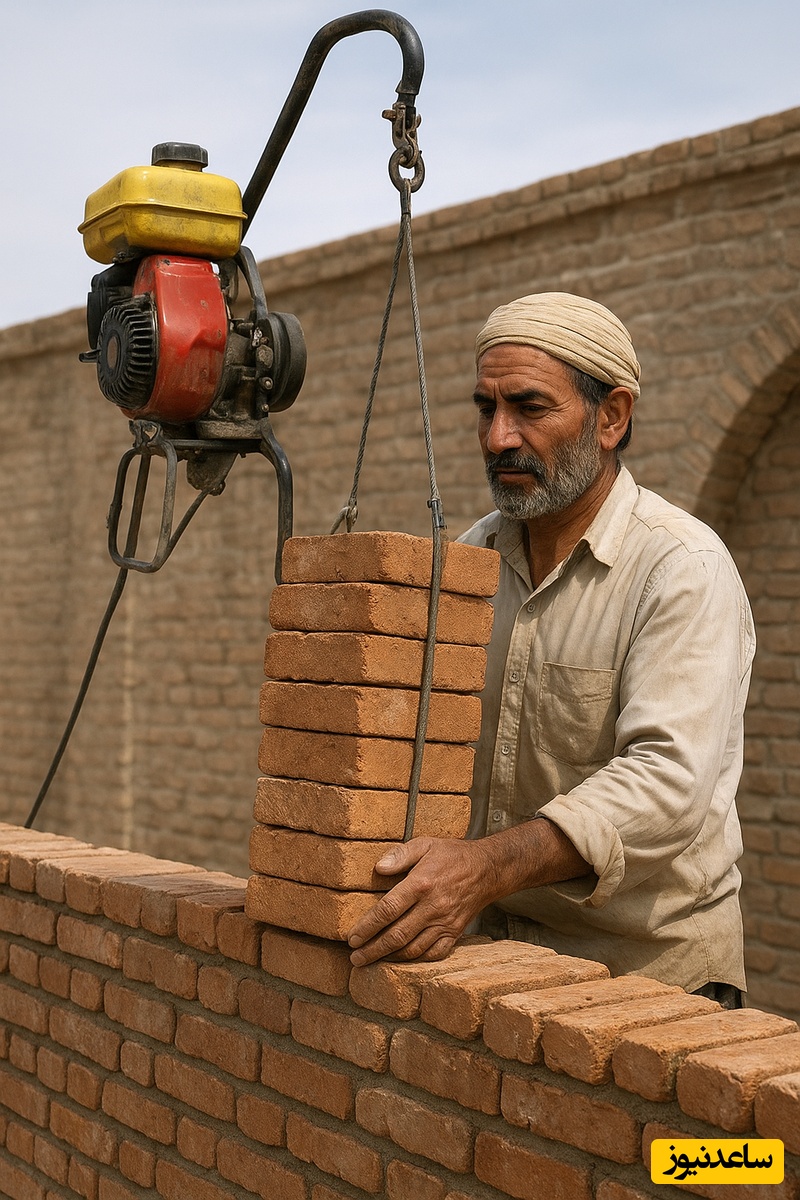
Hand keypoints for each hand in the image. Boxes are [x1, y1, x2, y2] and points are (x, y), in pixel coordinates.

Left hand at [347, 837, 498, 966]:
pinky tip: (401, 960)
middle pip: (397, 935)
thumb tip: (379, 868)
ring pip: (413, 948)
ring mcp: (445, 923)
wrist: (488, 869)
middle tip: (355, 958)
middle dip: (373, 949)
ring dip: (390, 958)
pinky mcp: (455, 933)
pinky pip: (434, 954)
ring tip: (372, 961)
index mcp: (421, 884)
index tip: (352, 937)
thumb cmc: (452, 855)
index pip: (388, 910)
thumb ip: (400, 854)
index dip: (367, 926)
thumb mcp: (425, 844)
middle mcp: (432, 907)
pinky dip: (416, 960)